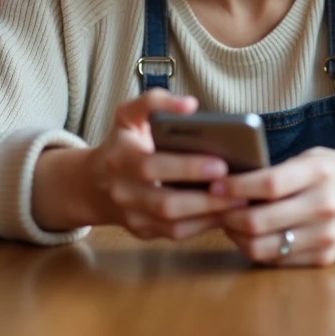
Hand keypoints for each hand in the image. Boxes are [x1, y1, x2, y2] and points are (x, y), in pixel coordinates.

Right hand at [89, 89, 248, 240]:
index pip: (152, 167)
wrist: (94, 182)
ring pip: (173, 225)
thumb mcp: (128, 114)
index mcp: (120, 159)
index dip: (187, 168)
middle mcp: (122, 192)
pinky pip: (176, 234)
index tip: (221, 164)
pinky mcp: (142, 232)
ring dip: (209, 216)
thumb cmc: (123, 142)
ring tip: (240, 202)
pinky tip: (226, 213)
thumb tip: (189, 105)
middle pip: (165, 203)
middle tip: (239, 189)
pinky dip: (203, 226)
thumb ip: (155, 101)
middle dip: (205, 199)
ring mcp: (131, 216)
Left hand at [213, 147, 334, 266]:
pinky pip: (278, 260)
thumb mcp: (313, 157)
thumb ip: (279, 169)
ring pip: (264, 247)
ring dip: (237, 237)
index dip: (236, 188)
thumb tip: (233, 179)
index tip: (215, 186)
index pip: (268, 184)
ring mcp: (325, 236)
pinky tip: (249, 236)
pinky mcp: (324, 257)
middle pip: (260, 221)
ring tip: (229, 223)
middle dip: (228, 216)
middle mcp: (323, 206)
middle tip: (216, 208)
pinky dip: (257, 249)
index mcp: (318, 174)